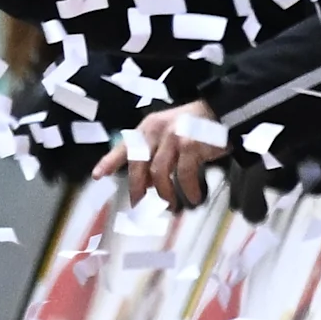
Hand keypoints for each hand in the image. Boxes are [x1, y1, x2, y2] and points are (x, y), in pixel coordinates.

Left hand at [98, 99, 225, 207]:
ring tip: (169, 206)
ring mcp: (173, 137)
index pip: (124, 147)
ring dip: (163, 194)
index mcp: (147, 129)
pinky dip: (188, 189)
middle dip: (138, 189)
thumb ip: (154, 156)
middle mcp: (156, 131)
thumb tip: (147, 185)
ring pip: (159, 173)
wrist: (223, 112)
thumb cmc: (194, 128)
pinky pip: (184, 174)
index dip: (109, 161)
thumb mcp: (167, 136)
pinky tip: (192, 197)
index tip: (98, 175)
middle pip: (139, 166)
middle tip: (140, 207)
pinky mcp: (191, 145)